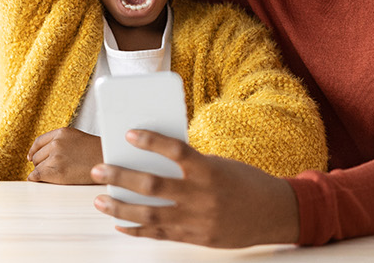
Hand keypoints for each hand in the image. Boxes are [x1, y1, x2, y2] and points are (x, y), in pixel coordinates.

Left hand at [26, 127, 100, 183]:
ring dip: (42, 173)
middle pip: (37, 156)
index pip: (39, 141)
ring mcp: (56, 157)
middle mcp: (57, 143)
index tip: (31, 158)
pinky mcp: (57, 171)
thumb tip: (44, 155)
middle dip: (41, 164)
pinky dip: (35, 180)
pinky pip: (36, 176)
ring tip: (56, 177)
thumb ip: (63, 143)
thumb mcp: (79, 139)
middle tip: (50, 171)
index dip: (34, 151)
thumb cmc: (98, 154)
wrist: (111, 163)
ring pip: (37, 167)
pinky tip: (38, 183)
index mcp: (62, 132)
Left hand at [91, 130, 301, 247]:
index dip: (150, 141)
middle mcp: (202, 195)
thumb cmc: (245, 183)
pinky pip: (160, 234)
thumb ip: (190, 167)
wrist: (276, 213)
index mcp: (209, 170)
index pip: (175, 150)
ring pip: (149, 214)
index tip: (128, 134)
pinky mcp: (197, 237)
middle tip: (97, 170)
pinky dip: (137, 229)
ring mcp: (198, 219)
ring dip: (120, 207)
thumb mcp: (220, 166)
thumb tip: (150, 162)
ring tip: (99, 201)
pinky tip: (121, 224)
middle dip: (120, 177)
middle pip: (152, 185)